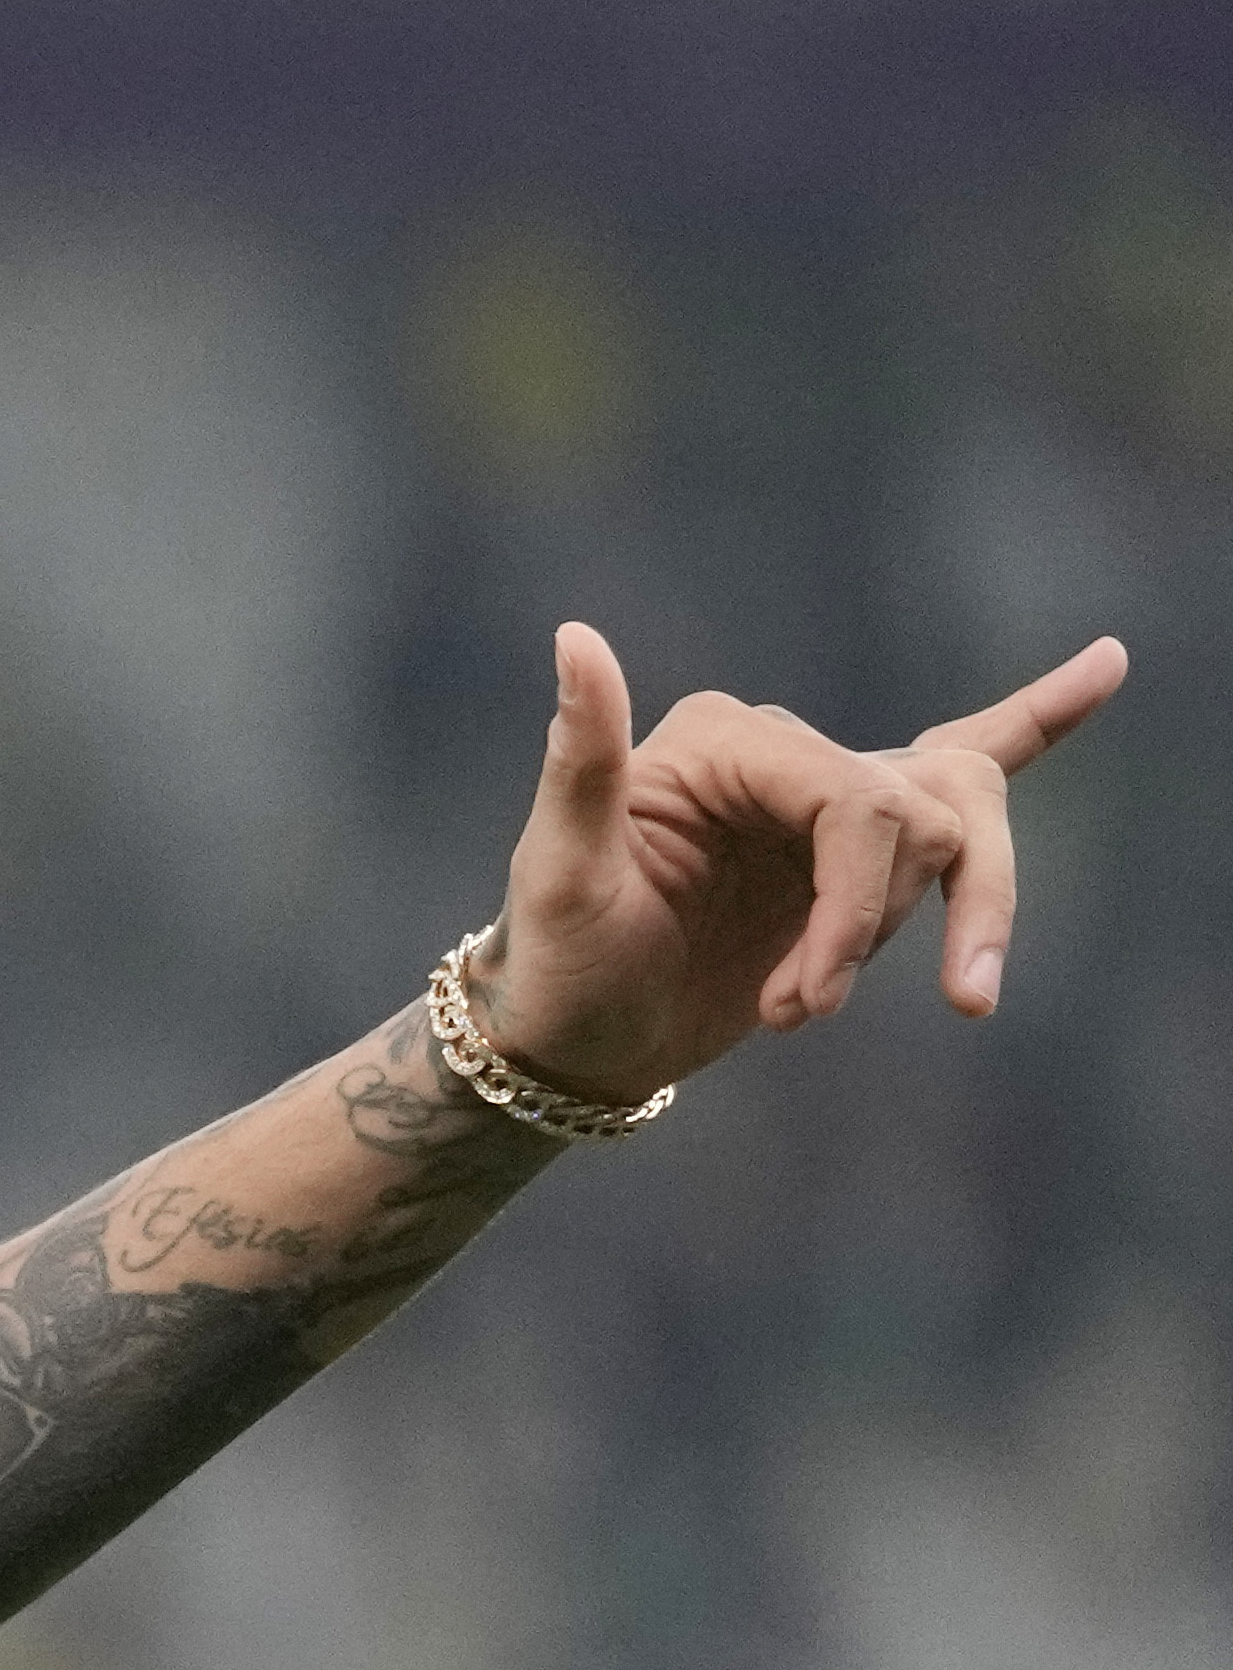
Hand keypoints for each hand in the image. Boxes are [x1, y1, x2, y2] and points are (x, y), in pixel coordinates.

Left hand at [480, 621, 1129, 1099]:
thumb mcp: (562, 870)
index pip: (855, 803)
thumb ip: (581, 756)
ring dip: (921, 934)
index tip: (806, 999)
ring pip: (954, 830)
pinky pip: (974, 758)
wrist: (575, 1034)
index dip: (853, 909)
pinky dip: (1040, 718)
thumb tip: (575, 635)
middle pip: (920, 812)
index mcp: (721, 739)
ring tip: (813, 1007)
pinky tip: (1108, 664)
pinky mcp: (859, 844)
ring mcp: (828, 792)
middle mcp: (781, 748)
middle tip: (805, 1010)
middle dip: (879, 925)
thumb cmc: (561, 957)